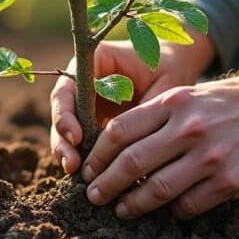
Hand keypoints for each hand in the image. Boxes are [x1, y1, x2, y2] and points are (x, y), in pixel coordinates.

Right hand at [50, 34, 214, 174]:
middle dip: (62, 140)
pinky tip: (91, 174)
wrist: (176, 70)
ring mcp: (87, 104)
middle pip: (62, 113)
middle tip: (72, 165)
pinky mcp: (94, 123)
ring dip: (69, 152)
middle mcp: (83, 83)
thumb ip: (140, 111)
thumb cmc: (169, 72)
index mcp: (93, 64)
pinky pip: (83, 140)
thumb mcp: (159, 87)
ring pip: (68, 130)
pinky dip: (85, 156)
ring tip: (76, 171)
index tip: (76, 137)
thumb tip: (125, 145)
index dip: (65, 115)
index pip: (67, 90)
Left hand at [80, 32, 238, 219]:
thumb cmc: (230, 101)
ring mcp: (211, 157)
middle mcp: (189, 128)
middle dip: (106, 184)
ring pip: (157, 191)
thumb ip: (156, 116)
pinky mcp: (230, 182)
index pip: (120, 131)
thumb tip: (116, 146)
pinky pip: (189, 205)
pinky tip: (168, 210)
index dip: (97, 155)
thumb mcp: (190, 94)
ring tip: (122, 210)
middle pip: (132, 163)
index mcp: (174, 103)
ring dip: (133, 205)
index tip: (88, 169)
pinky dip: (173, 211)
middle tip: (94, 197)